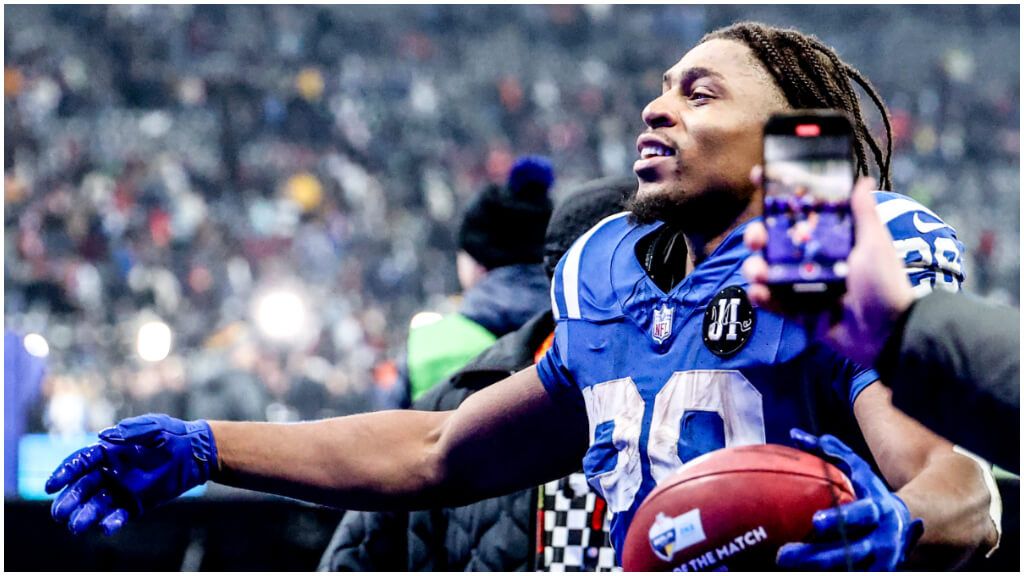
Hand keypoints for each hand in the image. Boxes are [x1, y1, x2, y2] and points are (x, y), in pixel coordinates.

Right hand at [45, 414, 218, 534]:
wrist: (197, 453)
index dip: (64, 473)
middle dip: (70, 500)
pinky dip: (112, 522)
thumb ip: (131, 431)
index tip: (51, 486)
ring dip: (85, 516)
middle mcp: (111, 472)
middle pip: (83, 488)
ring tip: (77, 526)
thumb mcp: (154, 427)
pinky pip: (119, 515)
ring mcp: (123, 489)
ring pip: (97, 505)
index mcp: (109, 452)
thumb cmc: (174, 434)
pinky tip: (107, 527)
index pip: (80, 463)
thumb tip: (103, 436)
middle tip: (60, 514)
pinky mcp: (136, 503)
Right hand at [743, 170, 915, 365]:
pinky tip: (759, 293)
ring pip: (770, 271)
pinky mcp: (800, 312)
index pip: (801, 214)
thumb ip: (863, 214)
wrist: (889, 333)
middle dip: (759, 236)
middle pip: (776, 242)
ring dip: (756, 268)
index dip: (779, 197)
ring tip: (757, 272)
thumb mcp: (875, 245)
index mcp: (832, 240)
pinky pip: (775, 302)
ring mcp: (805, 286)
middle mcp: (815, 260)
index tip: (759, 176)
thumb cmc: (885, 284)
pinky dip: (763, 297)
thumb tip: (861, 179)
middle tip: (755, 239)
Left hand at [777, 428, 923, 570]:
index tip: (815, 521)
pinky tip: (796, 572)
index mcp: (880, 510)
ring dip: (815, 569)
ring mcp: (880, 563)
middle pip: (851, 552)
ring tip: (782, 564)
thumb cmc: (872, 493)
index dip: (841, 519)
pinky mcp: (874, 574)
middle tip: (785, 554)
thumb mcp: (859, 470)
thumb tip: (795, 435)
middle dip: (817, 555)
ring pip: (847, 570)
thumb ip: (831, 452)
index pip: (863, 515)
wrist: (905, 528)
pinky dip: (822, 574)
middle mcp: (884, 540)